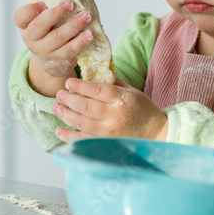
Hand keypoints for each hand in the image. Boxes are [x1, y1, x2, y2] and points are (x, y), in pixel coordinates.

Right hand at [13, 0, 93, 95]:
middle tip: (70, 4)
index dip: (30, 10)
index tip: (42, 3)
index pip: (20, 17)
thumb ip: (47, 5)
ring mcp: (44, 50)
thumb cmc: (48, 30)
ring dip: (74, 25)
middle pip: (40, 26)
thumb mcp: (41, 19)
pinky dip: (81, 41)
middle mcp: (31, 39)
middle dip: (56, 14)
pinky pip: (70, 49)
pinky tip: (90, 34)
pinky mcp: (59, 59)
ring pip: (59, 37)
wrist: (49, 60)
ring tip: (87, 15)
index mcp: (24, 25)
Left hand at [52, 77, 167, 142]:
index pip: (97, 90)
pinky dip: (69, 136)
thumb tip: (91, 70)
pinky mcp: (106, 144)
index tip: (68, 82)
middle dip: (69, 99)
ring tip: (56, 107)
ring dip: (66, 115)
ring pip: (82, 123)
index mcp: (121, 99)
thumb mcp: (131, 91)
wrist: (157, 133)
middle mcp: (115, 115)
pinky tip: (60, 130)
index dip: (80, 86)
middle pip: (86, 106)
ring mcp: (110, 132)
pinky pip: (84, 140)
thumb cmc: (142, 109)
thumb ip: (112, 82)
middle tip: (59, 94)